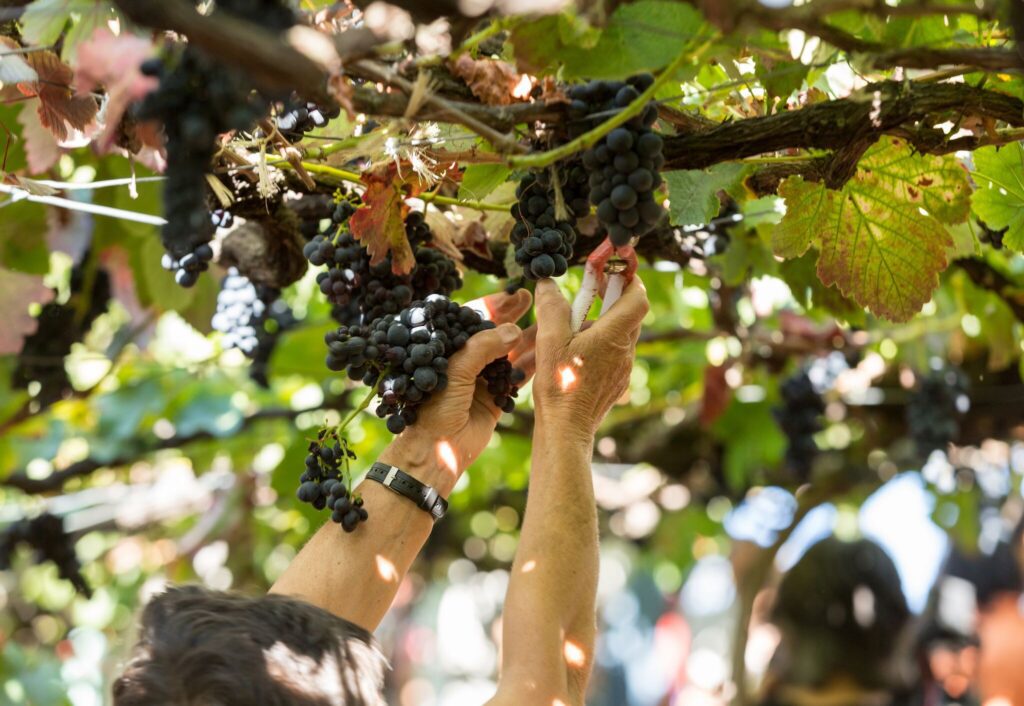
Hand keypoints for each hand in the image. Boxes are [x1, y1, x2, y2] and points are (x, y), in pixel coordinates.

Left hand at [378, 289, 533, 494]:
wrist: (437, 450)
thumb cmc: (433, 407)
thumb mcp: (455, 371)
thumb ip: (483, 348)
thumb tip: (513, 329)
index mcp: (447, 349)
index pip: (471, 318)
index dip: (494, 306)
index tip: (515, 294)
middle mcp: (465, 361)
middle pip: (493, 333)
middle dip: (513, 317)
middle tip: (534, 298)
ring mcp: (482, 379)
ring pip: (509, 353)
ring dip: (529, 339)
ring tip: (550, 321)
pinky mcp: (497, 398)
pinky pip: (517, 377)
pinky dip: (533, 365)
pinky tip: (550, 350)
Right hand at [531, 276, 647, 441]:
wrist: (566, 430)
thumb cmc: (560, 386)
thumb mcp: (549, 340)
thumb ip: (552, 306)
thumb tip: (548, 282)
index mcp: (614, 335)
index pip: (637, 297)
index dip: (629, 278)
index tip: (613, 268)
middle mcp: (625, 351)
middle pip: (629, 314)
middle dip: (611, 297)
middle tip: (589, 290)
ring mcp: (623, 369)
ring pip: (620, 334)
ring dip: (602, 322)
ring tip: (572, 326)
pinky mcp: (616, 382)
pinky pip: (613, 353)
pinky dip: (599, 343)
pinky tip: (574, 352)